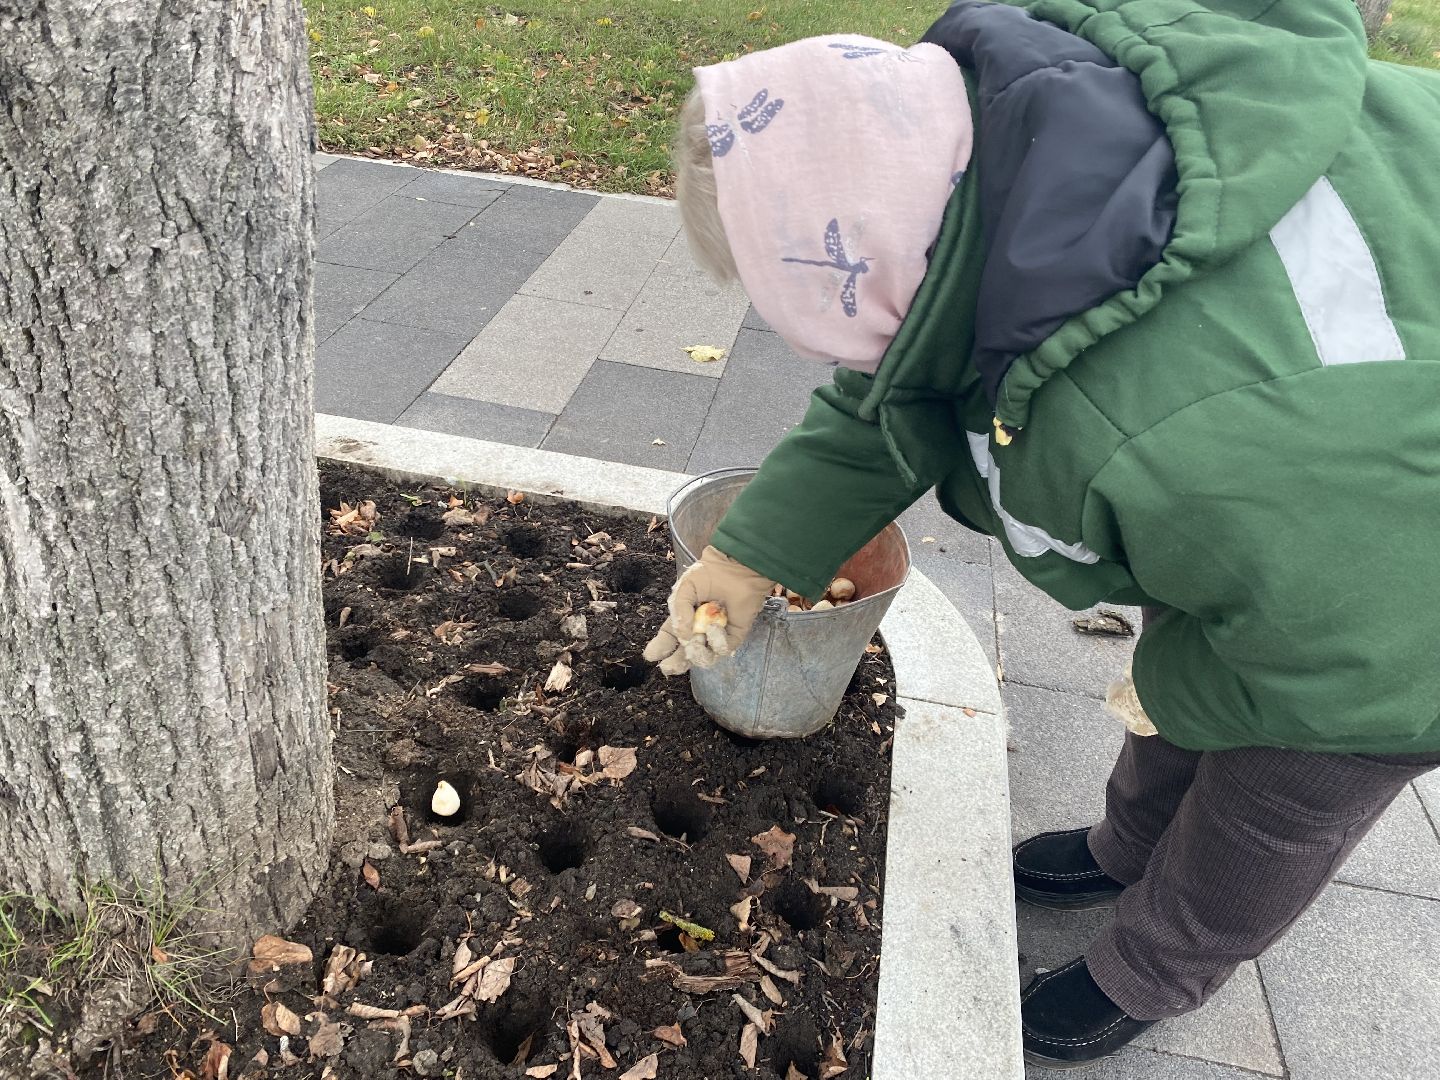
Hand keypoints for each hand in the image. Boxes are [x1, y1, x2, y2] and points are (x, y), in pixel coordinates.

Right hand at [643, 546, 775, 675]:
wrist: (736, 569)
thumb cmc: (709, 575)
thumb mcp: (685, 588)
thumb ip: (679, 611)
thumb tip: (682, 636)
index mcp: (683, 619)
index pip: (669, 638)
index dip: (659, 648)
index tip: (651, 655)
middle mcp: (698, 631)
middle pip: (684, 654)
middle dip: (675, 663)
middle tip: (668, 667)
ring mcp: (715, 636)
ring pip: (702, 657)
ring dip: (696, 653)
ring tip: (695, 641)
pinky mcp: (733, 637)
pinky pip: (721, 649)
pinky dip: (716, 641)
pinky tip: (714, 627)